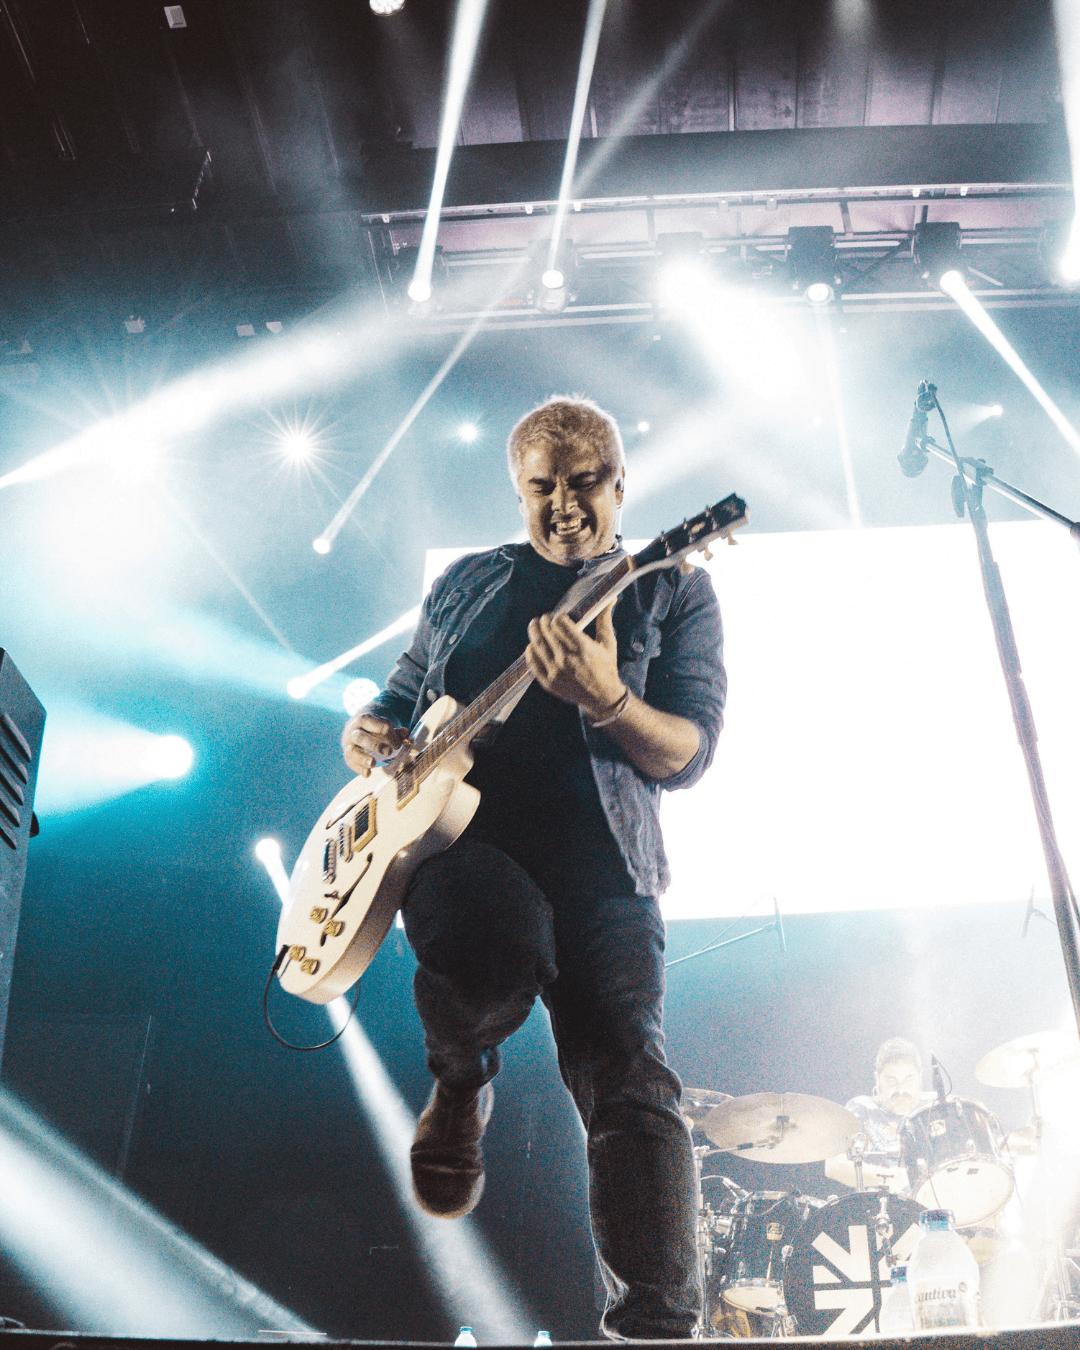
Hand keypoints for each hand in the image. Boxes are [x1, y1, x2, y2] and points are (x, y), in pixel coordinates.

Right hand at [342, 713, 409, 776]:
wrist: (356, 729)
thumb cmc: (374, 728)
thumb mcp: (385, 726)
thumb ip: (396, 731)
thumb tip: (405, 733)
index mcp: (364, 720)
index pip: (376, 725)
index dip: (389, 735)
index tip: (398, 745)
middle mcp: (354, 731)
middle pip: (360, 737)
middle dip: (375, 745)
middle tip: (389, 752)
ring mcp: (349, 744)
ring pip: (352, 751)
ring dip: (363, 758)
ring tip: (373, 763)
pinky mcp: (348, 756)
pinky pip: (351, 763)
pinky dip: (359, 769)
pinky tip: (368, 773)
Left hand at [525, 603, 625, 720]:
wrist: (603, 697)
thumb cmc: (606, 667)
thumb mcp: (608, 643)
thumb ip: (604, 619)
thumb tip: (610, 597)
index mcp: (582, 648)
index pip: (560, 624)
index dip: (557, 617)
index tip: (558, 616)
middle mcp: (567, 659)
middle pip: (547, 632)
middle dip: (544, 621)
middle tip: (544, 618)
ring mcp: (556, 672)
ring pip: (537, 646)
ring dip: (534, 632)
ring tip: (534, 625)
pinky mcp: (549, 683)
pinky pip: (533, 663)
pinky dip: (530, 652)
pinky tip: (531, 645)